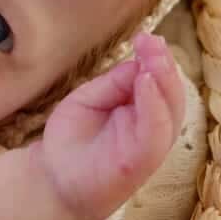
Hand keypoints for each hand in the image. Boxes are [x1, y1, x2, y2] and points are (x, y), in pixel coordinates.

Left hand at [41, 33, 186, 219]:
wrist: (50, 181)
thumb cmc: (71, 141)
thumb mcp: (88, 99)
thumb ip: (114, 83)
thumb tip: (140, 63)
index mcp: (142, 112)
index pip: (159, 83)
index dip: (156, 60)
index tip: (145, 38)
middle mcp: (152, 129)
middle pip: (171, 94)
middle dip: (164, 65)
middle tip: (151, 42)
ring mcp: (149, 146)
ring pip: (171, 111)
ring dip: (164, 80)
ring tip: (152, 55)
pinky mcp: (141, 163)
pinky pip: (156, 132)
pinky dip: (154, 106)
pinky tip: (145, 82)